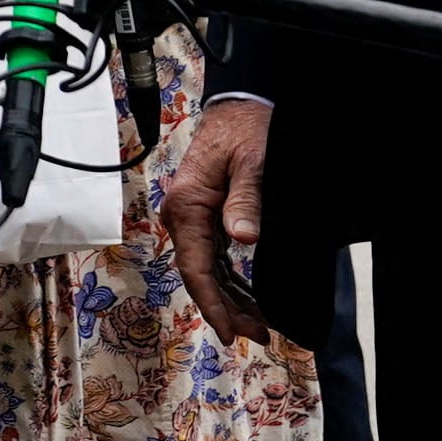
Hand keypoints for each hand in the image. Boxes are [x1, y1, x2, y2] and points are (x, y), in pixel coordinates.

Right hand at [160, 95, 276, 344]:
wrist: (239, 105)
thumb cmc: (245, 129)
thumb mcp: (252, 162)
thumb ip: (246, 200)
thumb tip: (243, 238)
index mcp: (187, 205)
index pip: (196, 268)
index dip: (212, 304)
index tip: (230, 333)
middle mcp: (182, 214)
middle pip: (200, 275)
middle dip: (227, 309)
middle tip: (259, 334)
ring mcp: (192, 216)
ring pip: (207, 270)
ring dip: (230, 299)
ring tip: (259, 325)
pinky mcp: (204, 215)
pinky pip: (213, 257)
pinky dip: (230, 281)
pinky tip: (247, 298)